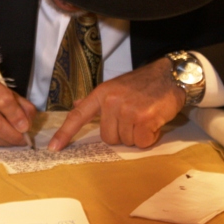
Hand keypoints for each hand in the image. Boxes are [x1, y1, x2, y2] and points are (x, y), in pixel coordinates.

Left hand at [48, 57, 184, 150]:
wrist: (170, 76)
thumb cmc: (142, 84)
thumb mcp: (115, 87)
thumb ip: (96, 100)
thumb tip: (76, 105)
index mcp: (101, 94)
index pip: (78, 116)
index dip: (65, 133)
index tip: (53, 148)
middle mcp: (112, 102)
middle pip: (108, 138)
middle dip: (123, 134)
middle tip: (134, 119)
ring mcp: (128, 110)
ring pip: (126, 141)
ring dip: (138, 135)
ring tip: (145, 118)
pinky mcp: (145, 118)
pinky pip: (142, 142)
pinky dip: (150, 137)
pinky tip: (154, 123)